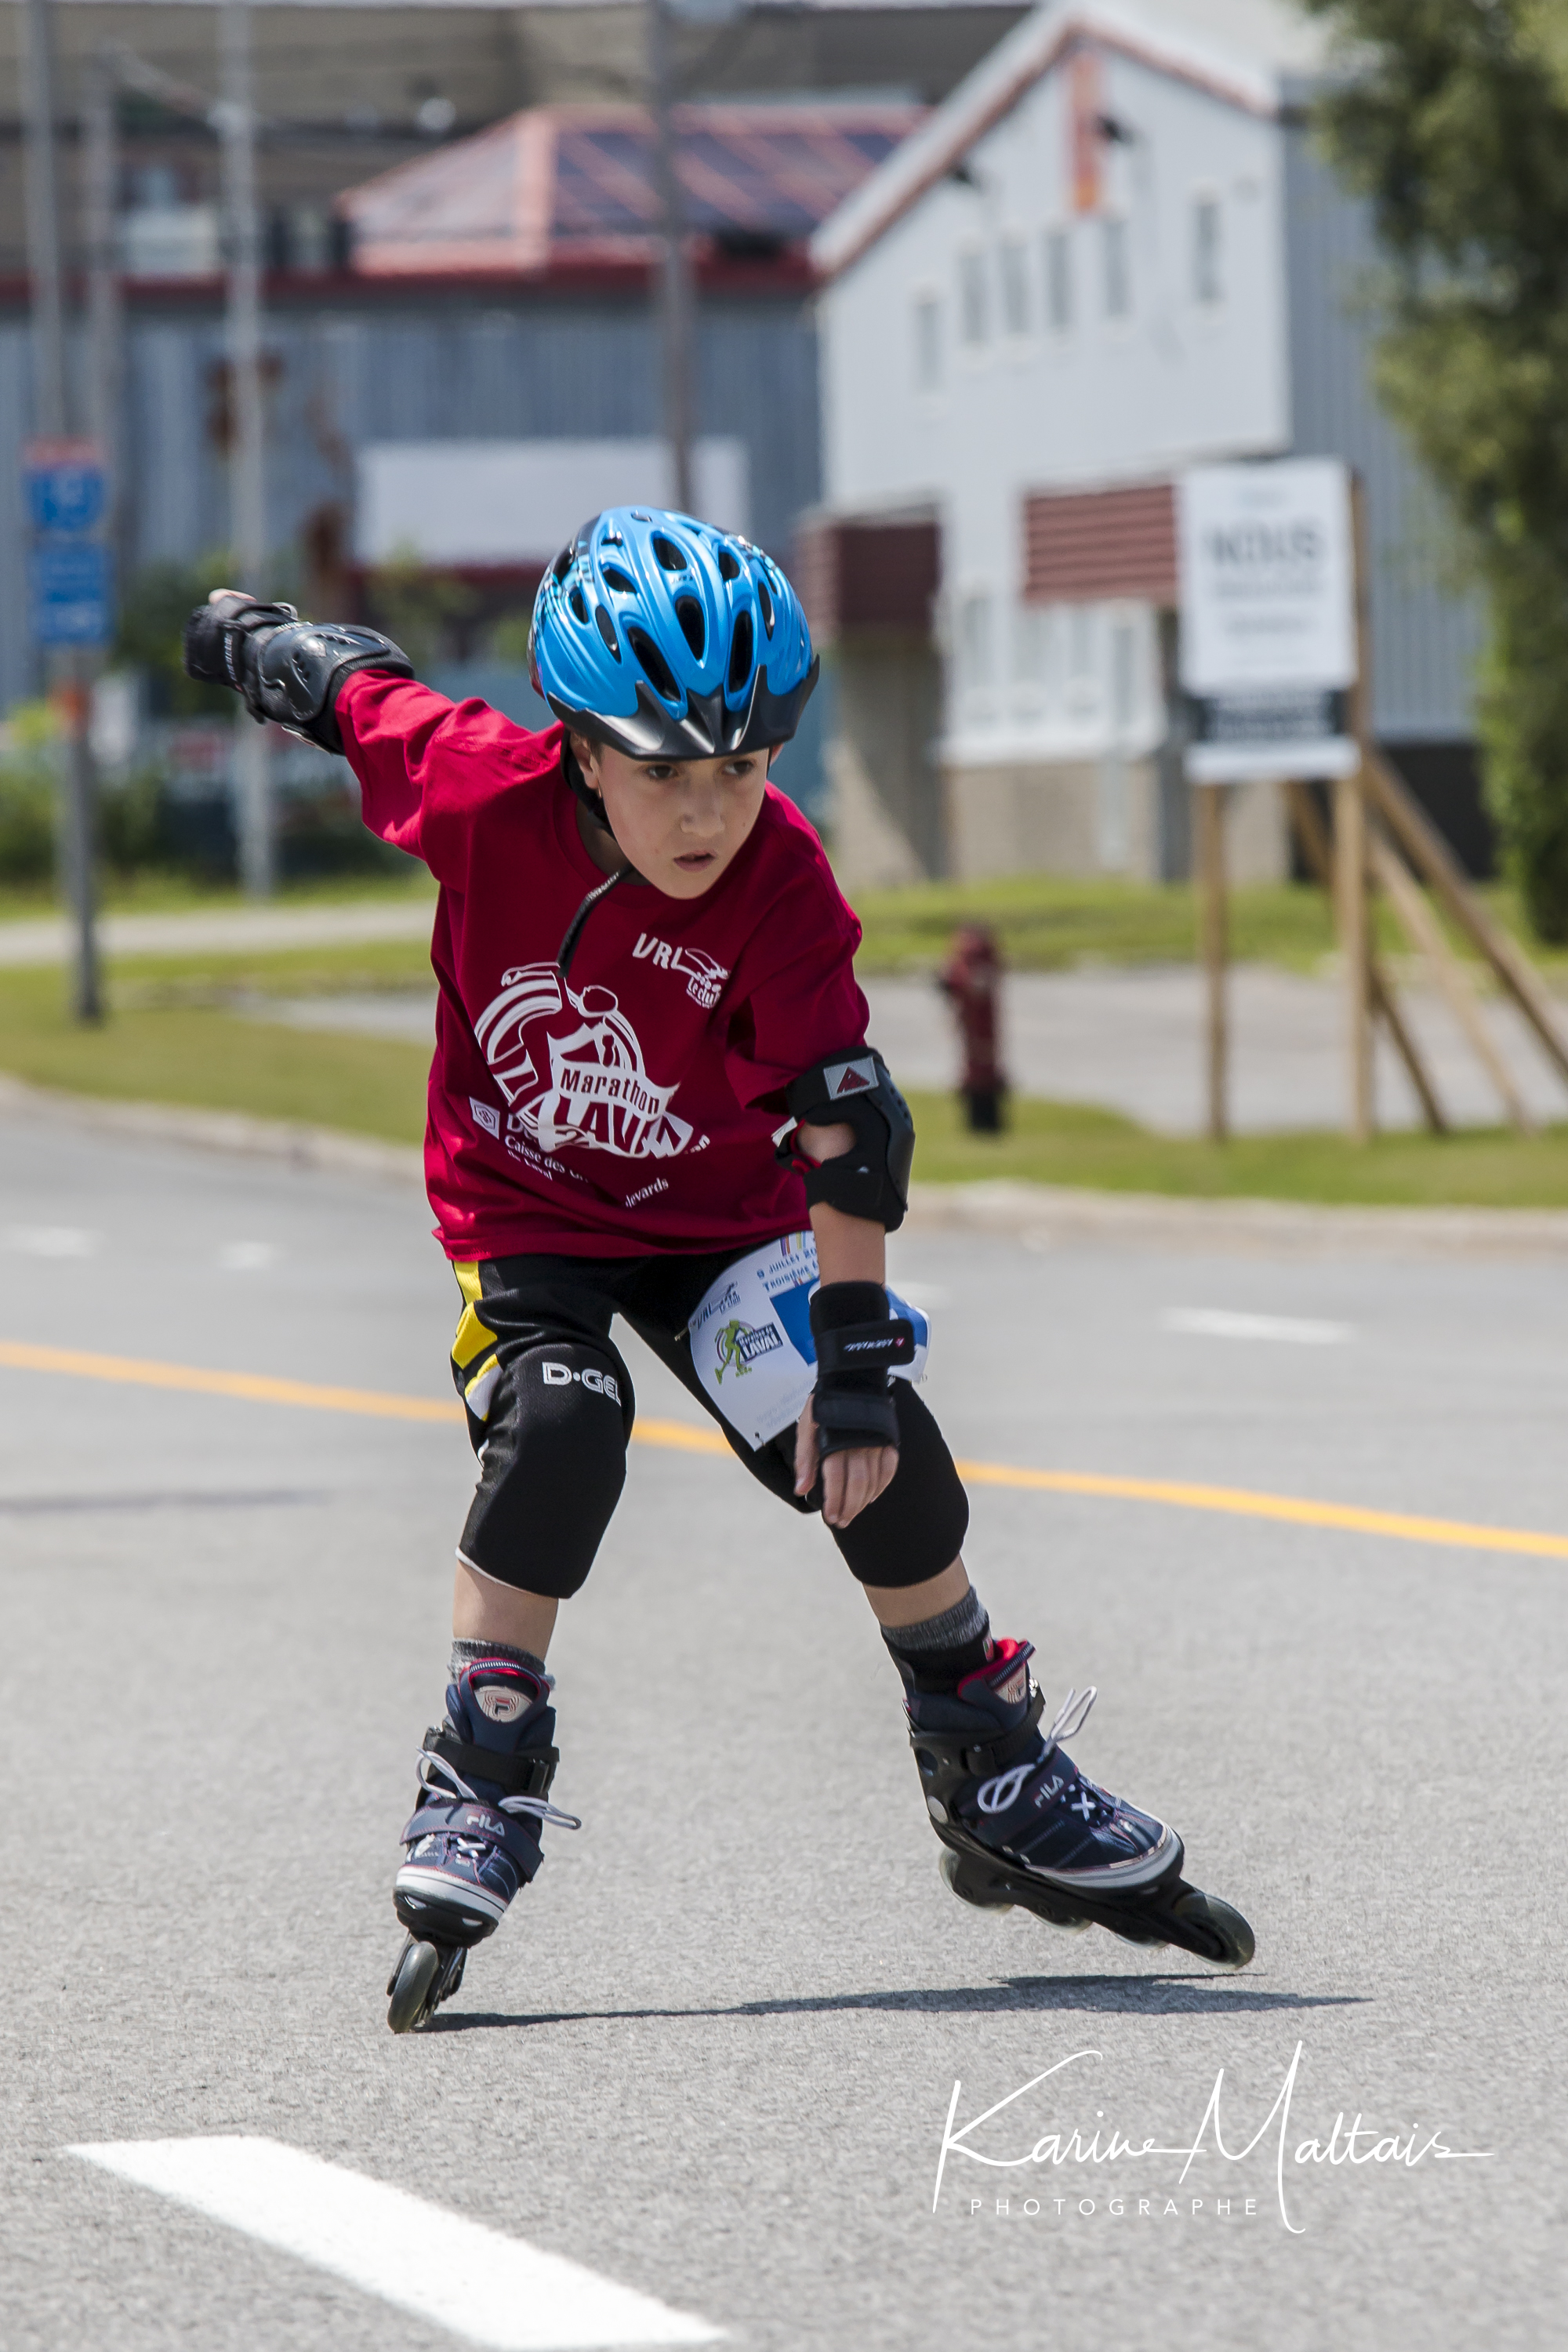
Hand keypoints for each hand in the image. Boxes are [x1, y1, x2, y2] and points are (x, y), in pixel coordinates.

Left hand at [793, 1394, 897, 1527]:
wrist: (852, 1377)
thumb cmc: (824, 1405)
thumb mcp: (806, 1427)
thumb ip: (804, 1459)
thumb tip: (801, 1490)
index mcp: (835, 1441)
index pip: (836, 1479)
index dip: (834, 1501)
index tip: (831, 1517)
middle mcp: (857, 1443)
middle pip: (857, 1484)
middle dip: (850, 1507)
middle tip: (842, 1521)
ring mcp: (876, 1441)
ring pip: (874, 1479)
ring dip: (864, 1500)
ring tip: (854, 1512)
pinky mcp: (888, 1438)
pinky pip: (890, 1468)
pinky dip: (882, 1484)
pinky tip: (873, 1495)